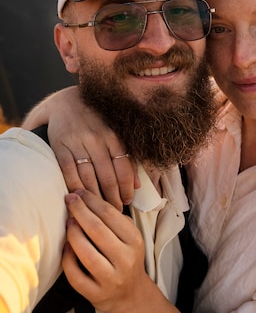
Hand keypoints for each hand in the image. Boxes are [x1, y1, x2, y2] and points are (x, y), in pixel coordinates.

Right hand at [22, 87, 138, 208]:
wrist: (65, 102)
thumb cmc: (95, 121)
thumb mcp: (114, 132)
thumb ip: (127, 156)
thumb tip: (138, 185)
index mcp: (113, 135)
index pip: (124, 168)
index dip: (126, 188)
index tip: (128, 201)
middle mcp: (96, 138)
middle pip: (107, 176)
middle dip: (113, 197)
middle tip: (115, 210)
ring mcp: (77, 142)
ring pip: (88, 178)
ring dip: (95, 197)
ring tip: (100, 209)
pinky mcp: (60, 146)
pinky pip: (68, 172)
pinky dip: (75, 188)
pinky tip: (80, 199)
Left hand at [63, 190, 146, 312]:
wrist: (130, 294)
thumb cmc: (126, 257)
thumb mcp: (129, 236)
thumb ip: (113, 220)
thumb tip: (86, 198)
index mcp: (134, 241)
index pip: (109, 214)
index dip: (91, 201)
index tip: (78, 192)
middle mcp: (125, 259)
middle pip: (97, 230)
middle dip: (80, 211)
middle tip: (69, 200)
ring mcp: (111, 279)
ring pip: (86, 253)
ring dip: (73, 233)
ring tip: (68, 222)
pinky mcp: (96, 294)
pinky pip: (76, 275)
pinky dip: (68, 259)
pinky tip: (66, 247)